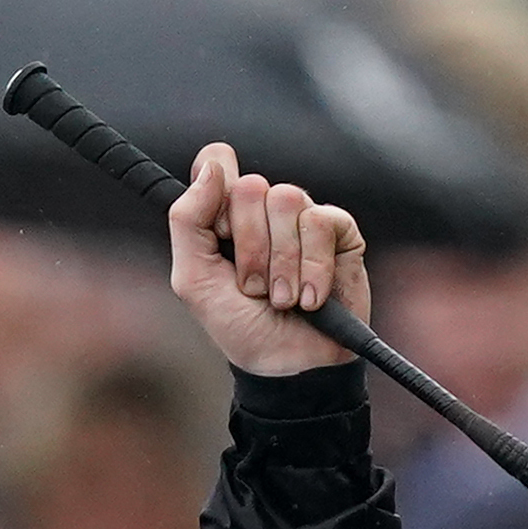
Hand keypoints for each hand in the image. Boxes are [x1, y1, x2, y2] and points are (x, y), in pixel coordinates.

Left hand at [166, 145, 367, 380]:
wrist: (288, 365)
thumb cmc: (240, 326)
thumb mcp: (194, 280)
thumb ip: (188, 221)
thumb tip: (211, 166)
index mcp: (226, 214)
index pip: (217, 163)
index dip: (216, 192)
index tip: (219, 236)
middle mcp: (264, 208)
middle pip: (251, 187)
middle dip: (248, 247)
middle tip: (253, 287)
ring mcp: (302, 216)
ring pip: (287, 200)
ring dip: (281, 264)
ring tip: (282, 300)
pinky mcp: (339, 230)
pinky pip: (321, 222)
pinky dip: (312, 269)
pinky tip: (310, 299)